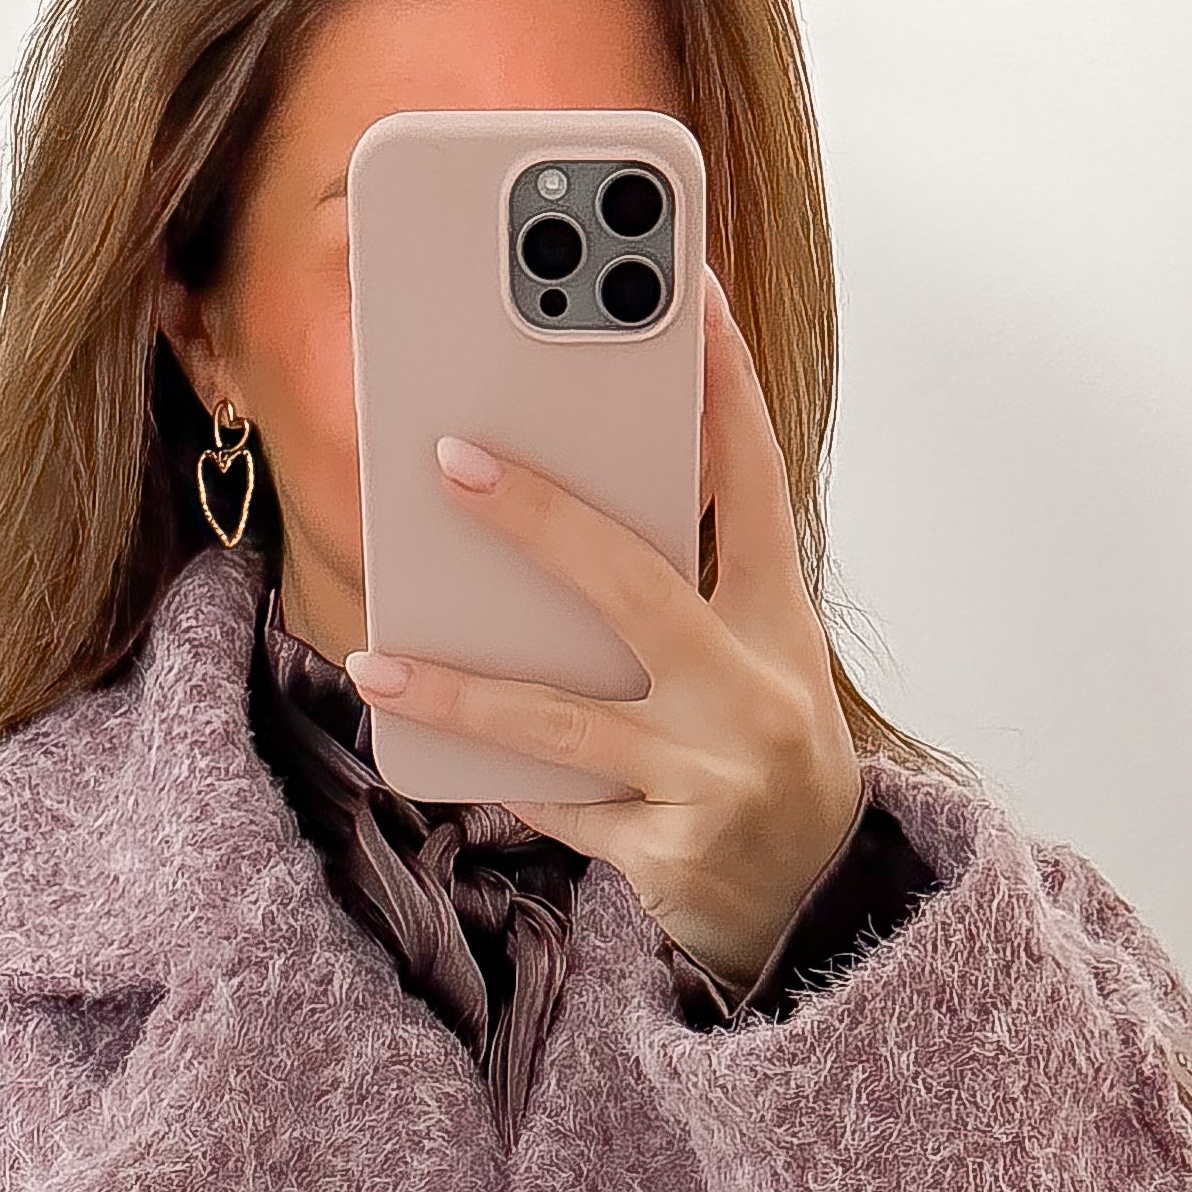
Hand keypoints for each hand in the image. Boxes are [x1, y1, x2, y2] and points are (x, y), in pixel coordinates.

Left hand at [342, 266, 867, 987]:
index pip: (755, 481)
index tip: (691, 292)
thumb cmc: (759, 746)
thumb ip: (685, 582)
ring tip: (379, 661)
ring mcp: (713, 775)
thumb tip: (562, 499)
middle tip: (450, 457)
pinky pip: (563, 808)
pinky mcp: (669, 851)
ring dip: (464, 691)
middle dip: (540, 517)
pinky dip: (505, 781)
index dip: (725, 385)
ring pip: (566, 720)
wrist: (813, 899)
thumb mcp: (752, 655)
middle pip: (636, 585)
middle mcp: (756, 690)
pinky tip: (433, 751)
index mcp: (781, 622)